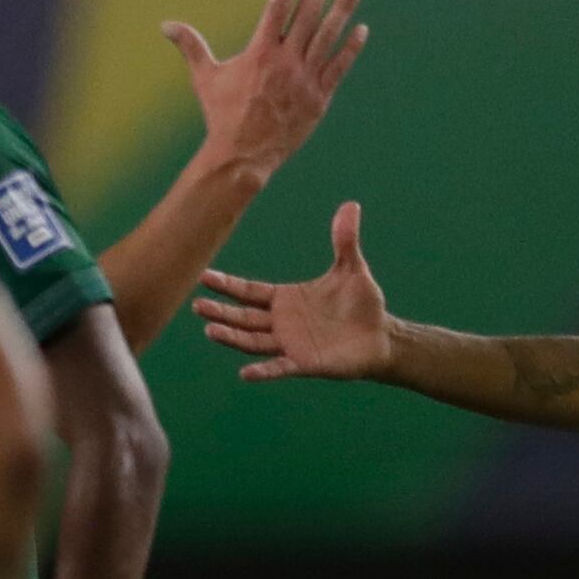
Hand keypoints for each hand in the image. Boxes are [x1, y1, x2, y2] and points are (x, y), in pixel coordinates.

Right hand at [164, 0, 371, 187]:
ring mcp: (305, 79)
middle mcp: (284, 62)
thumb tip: (166, 25)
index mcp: (259, 53)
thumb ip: (191, 46)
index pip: (276, 8)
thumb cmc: (222, 115)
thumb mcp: (205, 78)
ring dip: (343, 9)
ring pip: (328, 36)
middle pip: (307, 16)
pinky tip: (361, 29)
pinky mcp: (319, 97)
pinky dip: (351, 47)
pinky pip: (339, 66)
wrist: (243, 156)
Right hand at [197, 201, 395, 382]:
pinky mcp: (303, 363)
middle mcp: (280, 322)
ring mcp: (289, 344)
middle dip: (220, 312)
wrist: (381, 337)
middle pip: (243, 317)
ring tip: (210, 331)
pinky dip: (262, 372)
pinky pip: (278, 368)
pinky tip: (245, 373)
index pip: (249, 292)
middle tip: (197, 305)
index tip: (204, 277)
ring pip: (252, 341)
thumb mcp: (352, 268)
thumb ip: (345, 240)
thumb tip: (350, 205)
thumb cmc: (362, 304)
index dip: (227, 285)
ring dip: (232, 337)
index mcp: (285, 299)